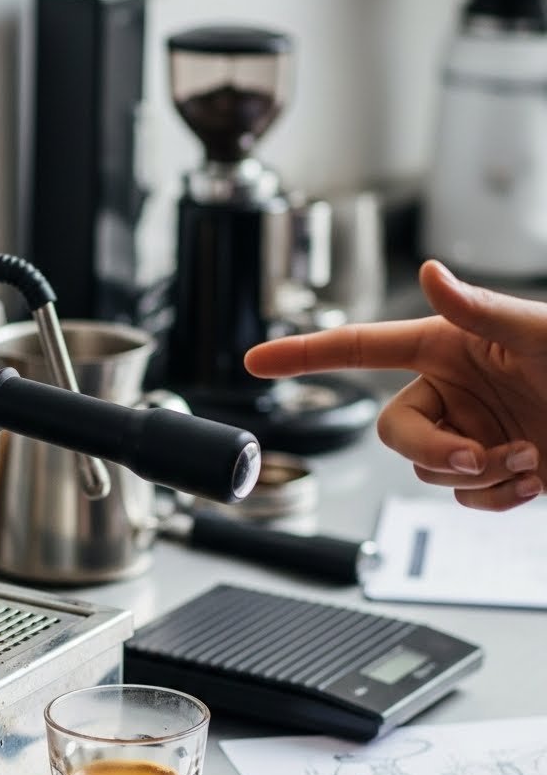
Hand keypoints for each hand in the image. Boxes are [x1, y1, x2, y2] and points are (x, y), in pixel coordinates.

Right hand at [245, 260, 546, 511]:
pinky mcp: (491, 471)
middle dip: (435, 452)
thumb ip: (479, 308)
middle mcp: (449, 391)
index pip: (359, 348)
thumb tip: (430, 274)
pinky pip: (465, 500)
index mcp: (445, 347)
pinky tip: (534, 478)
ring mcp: (468, 432)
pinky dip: (497, 499)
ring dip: (479, 475)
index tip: (257, 360)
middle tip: (480, 456)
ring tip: (529, 457)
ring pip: (430, 472)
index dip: (304, 354)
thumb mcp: (537, 332)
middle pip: (396, 433)